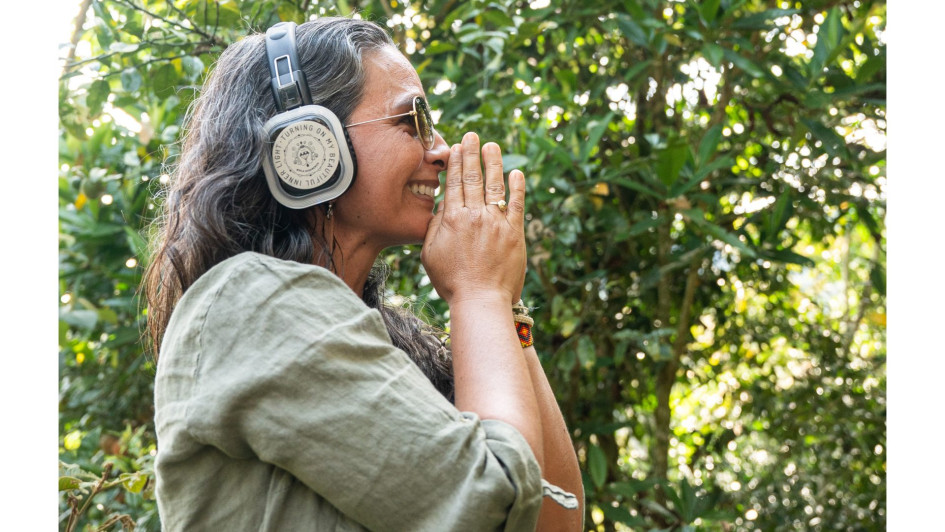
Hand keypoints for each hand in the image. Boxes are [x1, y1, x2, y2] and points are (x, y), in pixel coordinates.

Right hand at [421, 132, 525, 305]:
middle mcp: (474, 216)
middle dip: (472, 154)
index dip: (455, 163)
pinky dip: (517, 187)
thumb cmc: (452, 282)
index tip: (457, 147)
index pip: (454, 184)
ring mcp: (496, 223)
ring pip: (495, 185)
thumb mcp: (430, 255)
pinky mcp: (515, 233)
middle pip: (473, 178)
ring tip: (492, 146)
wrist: (480, 300)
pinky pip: (517, 204)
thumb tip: (442, 208)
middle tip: (474, 135)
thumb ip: (435, 228)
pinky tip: (516, 173)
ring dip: (493, 163)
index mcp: (452, 220)